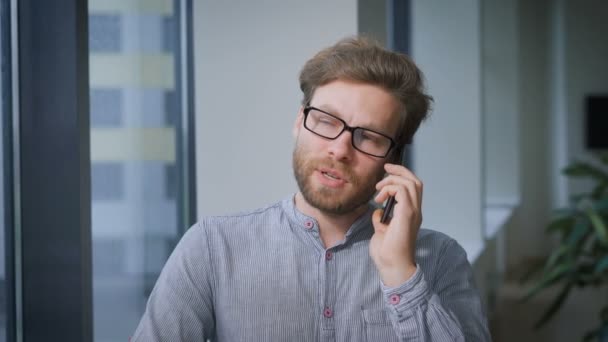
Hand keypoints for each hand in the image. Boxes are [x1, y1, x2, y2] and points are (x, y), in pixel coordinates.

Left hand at [370, 163, 422, 286]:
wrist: (392, 267)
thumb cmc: (387, 254)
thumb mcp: (381, 231)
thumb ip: (381, 220)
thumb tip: (377, 212)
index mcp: (411, 215)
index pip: (413, 188)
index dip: (401, 176)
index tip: (386, 173)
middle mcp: (415, 211)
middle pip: (415, 181)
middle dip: (400, 170)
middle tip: (385, 169)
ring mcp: (413, 212)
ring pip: (411, 183)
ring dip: (392, 181)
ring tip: (378, 191)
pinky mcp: (407, 214)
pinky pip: (402, 190)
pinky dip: (390, 188)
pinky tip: (380, 199)